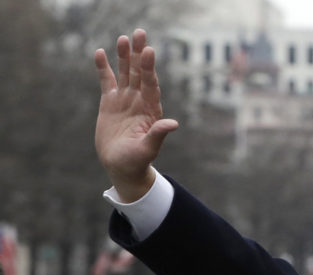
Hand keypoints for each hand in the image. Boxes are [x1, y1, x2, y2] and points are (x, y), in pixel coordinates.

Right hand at [94, 29, 178, 201]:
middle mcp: (139, 101)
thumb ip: (158, 135)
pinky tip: (101, 53)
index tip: (149, 51)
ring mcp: (125, 100)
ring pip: (124, 73)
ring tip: (123, 38)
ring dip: (123, 56)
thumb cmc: (137, 161)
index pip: (150, 84)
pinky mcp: (110, 102)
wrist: (122, 166)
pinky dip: (104, 68)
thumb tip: (173, 124)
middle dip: (139, 54)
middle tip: (140, 33)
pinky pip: (107, 81)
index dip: (148, 68)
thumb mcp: (148, 149)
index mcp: (151, 110)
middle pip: (139, 73)